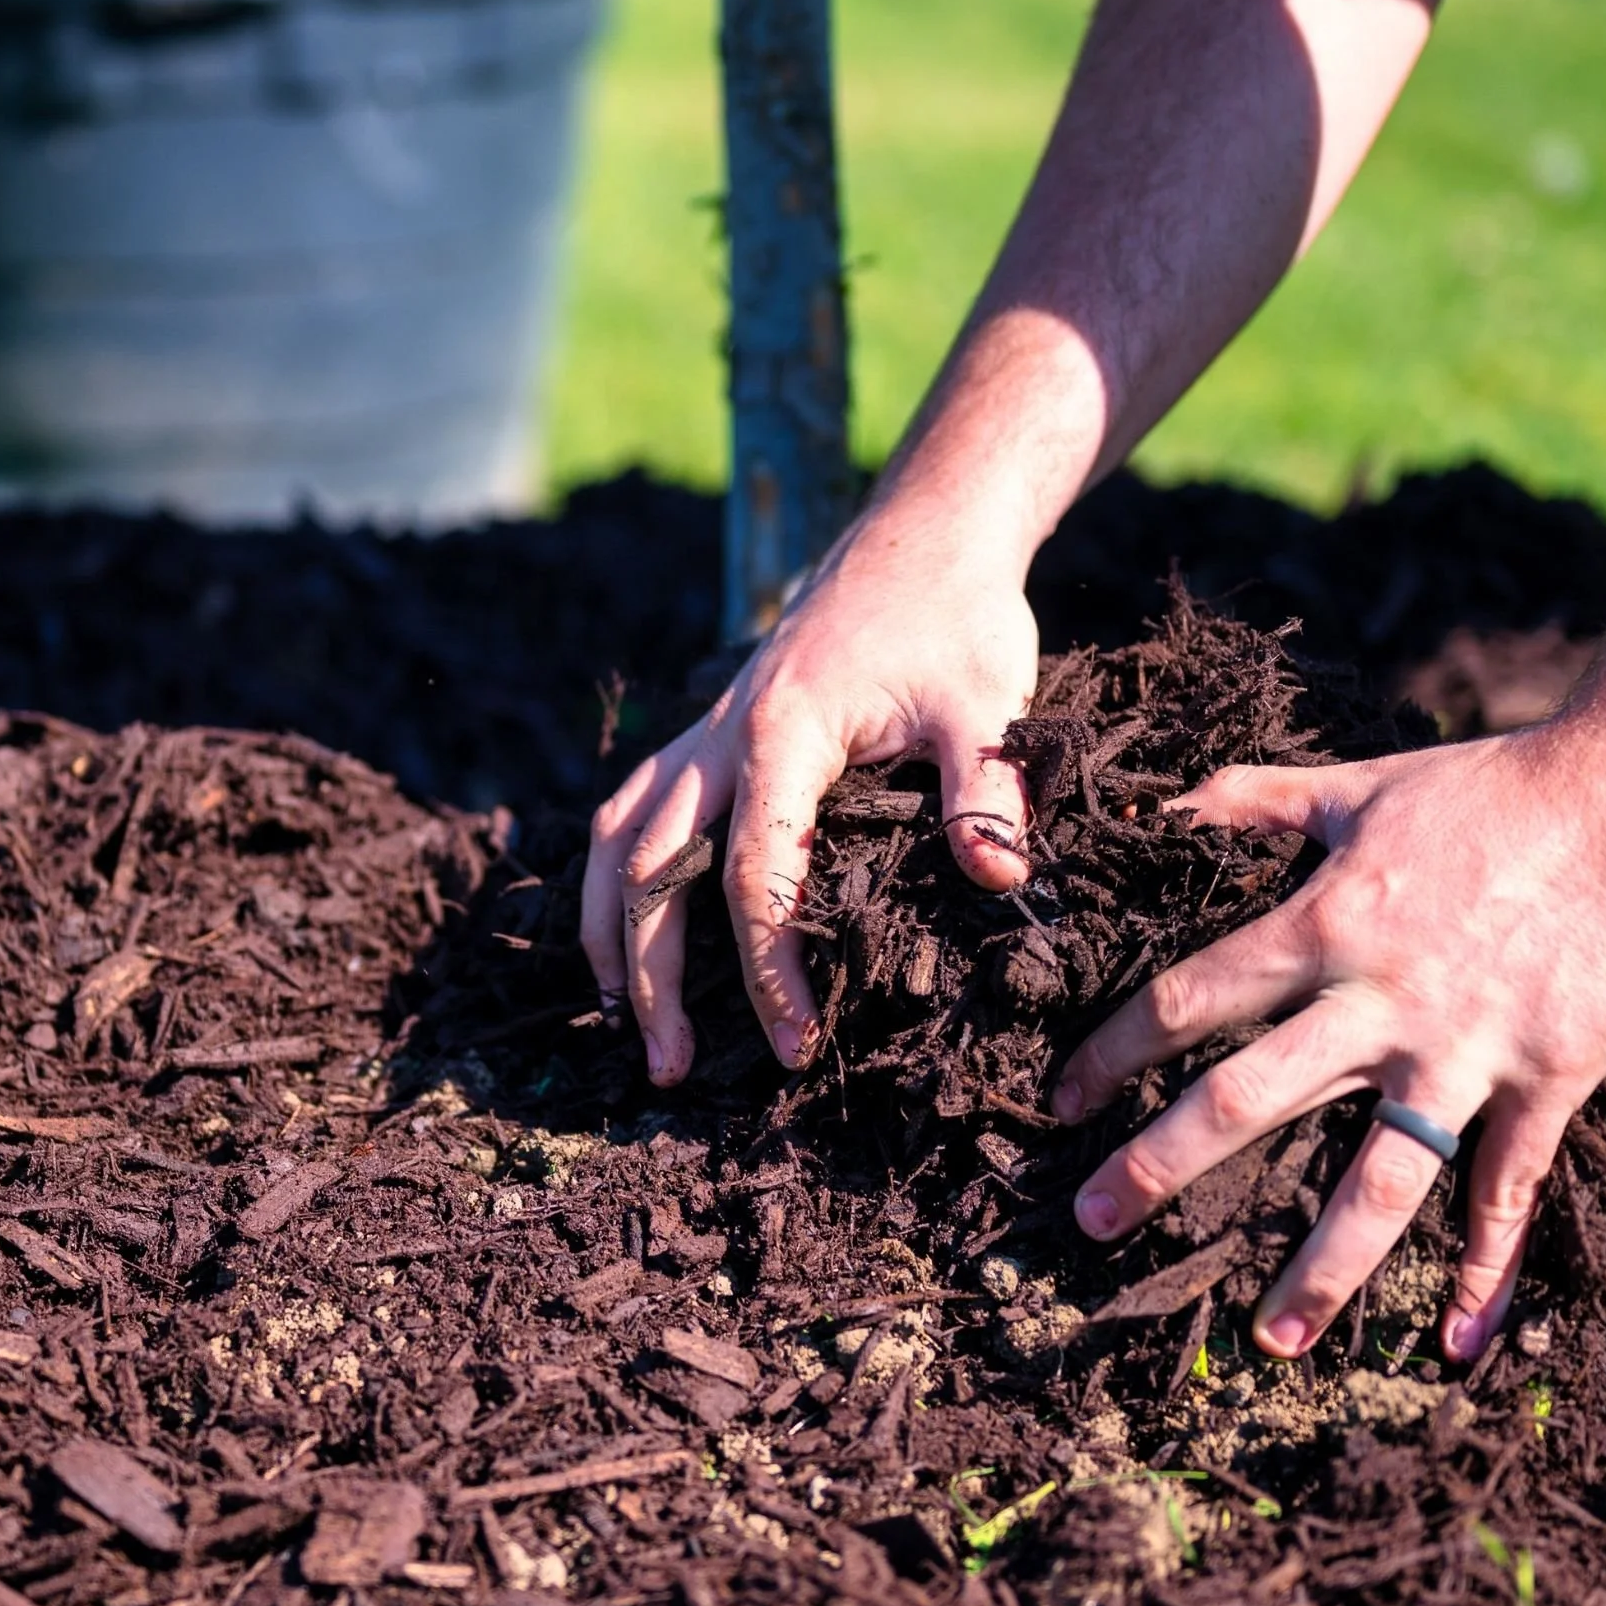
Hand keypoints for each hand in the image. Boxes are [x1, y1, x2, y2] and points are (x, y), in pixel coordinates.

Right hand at [581, 505, 1039, 1085]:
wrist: (922, 536)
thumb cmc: (957, 617)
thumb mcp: (987, 700)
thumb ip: (988, 790)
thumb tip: (997, 880)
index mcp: (781, 735)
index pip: (752, 875)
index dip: (767, 969)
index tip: (795, 1044)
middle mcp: (721, 735)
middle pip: (651, 869)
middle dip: (650, 975)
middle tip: (670, 1070)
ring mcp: (706, 731)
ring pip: (617, 837)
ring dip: (608, 930)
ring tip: (618, 1017)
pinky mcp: (710, 731)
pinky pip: (632, 806)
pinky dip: (614, 873)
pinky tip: (624, 925)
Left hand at [1054, 714, 1605, 1363]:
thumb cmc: (1484, 792)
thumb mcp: (1353, 787)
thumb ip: (1251, 799)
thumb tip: (1165, 805)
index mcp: (1320, 926)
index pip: (1187, 1000)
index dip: (1114, 1053)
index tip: (1062, 1101)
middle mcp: (1379, 1002)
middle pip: (1246, 1099)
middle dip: (1160, 1165)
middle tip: (1093, 1223)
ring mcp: (1466, 1053)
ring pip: (1379, 1180)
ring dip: (1322, 1266)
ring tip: (1274, 1340)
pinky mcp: (1548, 1080)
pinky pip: (1509, 1191)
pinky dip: (1488, 1270)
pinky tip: (1460, 1340)